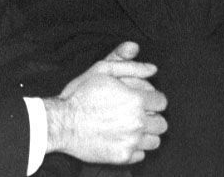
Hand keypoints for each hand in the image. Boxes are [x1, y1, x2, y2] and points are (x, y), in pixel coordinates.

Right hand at [44, 42, 167, 163]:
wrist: (62, 122)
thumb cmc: (81, 94)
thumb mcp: (103, 69)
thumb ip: (130, 65)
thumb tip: (153, 68)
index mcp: (136, 100)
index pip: (161, 101)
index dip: (152, 98)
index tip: (142, 99)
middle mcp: (138, 122)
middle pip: (162, 123)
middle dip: (152, 117)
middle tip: (137, 114)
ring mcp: (131, 142)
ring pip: (155, 140)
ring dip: (146, 133)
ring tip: (131, 127)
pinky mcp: (122, 157)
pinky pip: (141, 154)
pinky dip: (135, 147)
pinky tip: (122, 138)